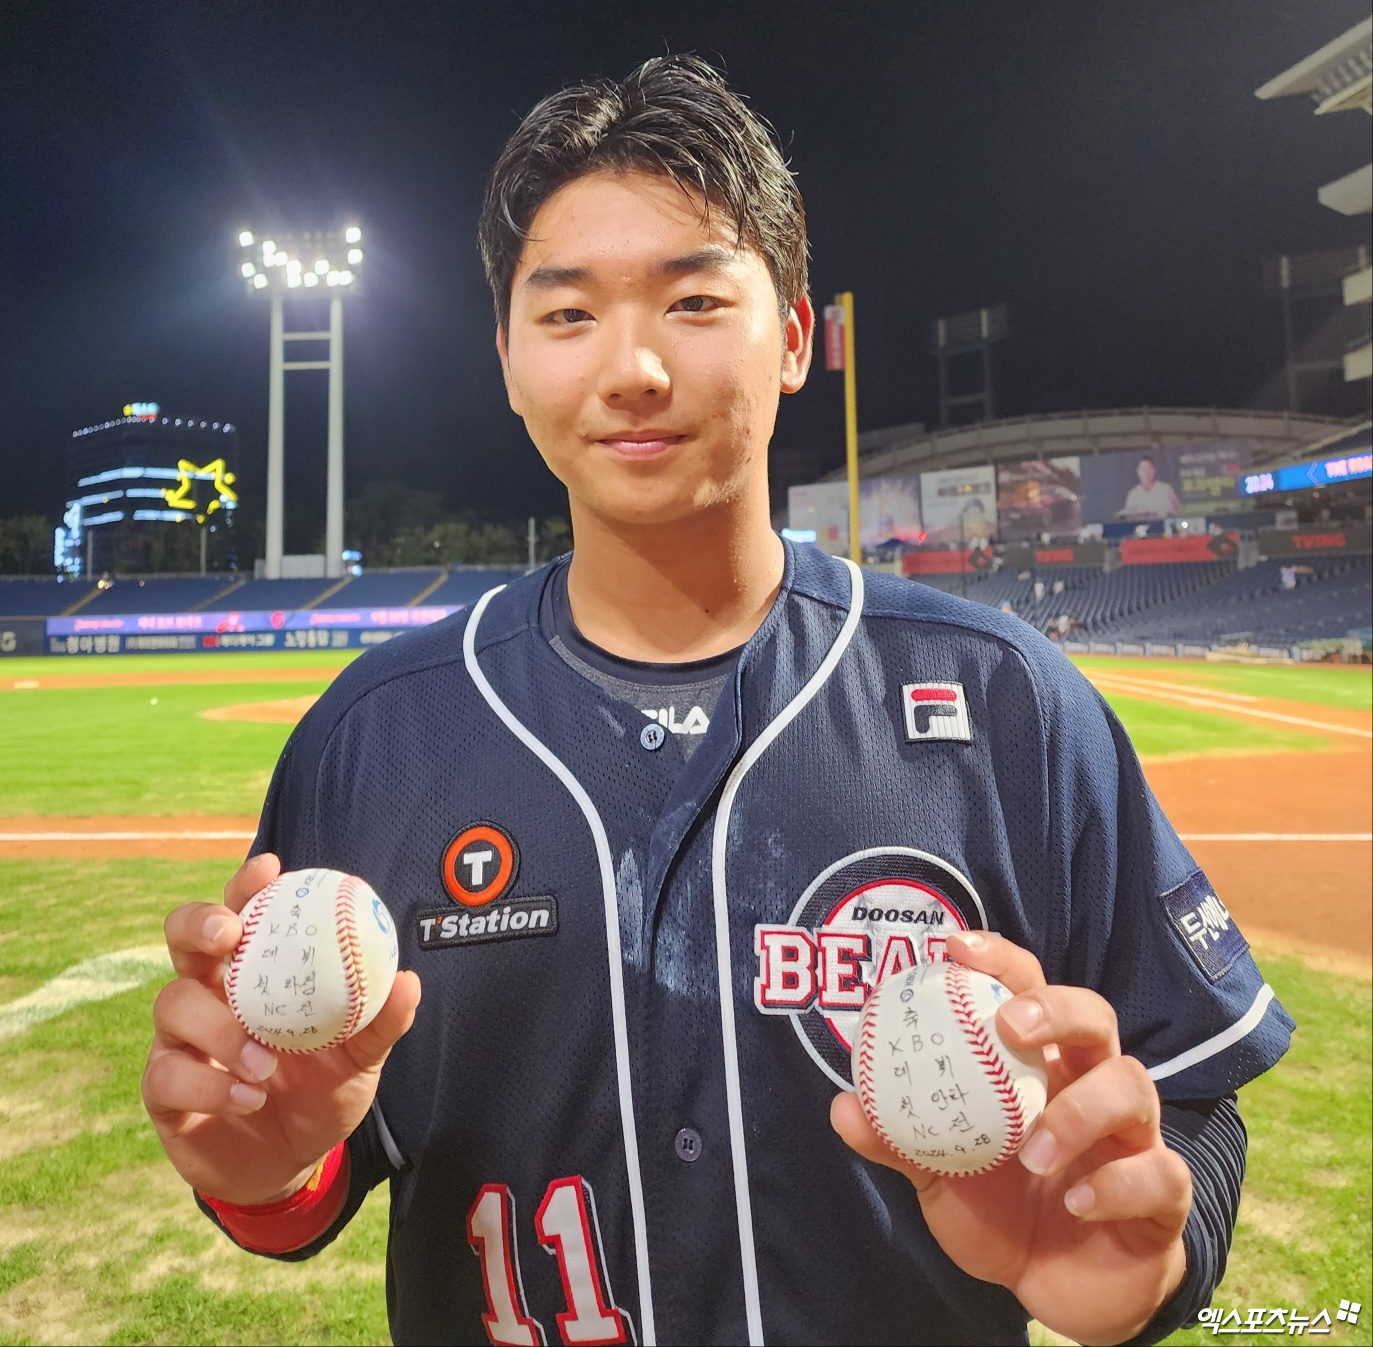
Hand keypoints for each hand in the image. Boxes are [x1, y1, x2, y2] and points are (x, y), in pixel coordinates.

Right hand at [142, 853, 420, 1205]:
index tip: (269, 868)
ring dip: (219, 1028)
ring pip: (171, 1003)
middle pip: (182, 937)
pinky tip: (250, 1097)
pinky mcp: (163, 1091)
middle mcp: (210, 994)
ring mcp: (180, 1039)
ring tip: (266, 1063)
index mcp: (255, 973)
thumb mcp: (360, 1059)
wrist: (291, 1164)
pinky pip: (167, 1075)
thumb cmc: (321, 1091)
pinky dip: (211, 1084)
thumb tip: (408, 980)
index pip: (242, 913)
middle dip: (198, 923)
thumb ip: (380, 1022)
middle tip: (230, 935)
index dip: (246, 885)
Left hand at [832, 931, 1190, 1344]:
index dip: (998, 960)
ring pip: (1131, 1086)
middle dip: (1055, 1008)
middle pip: (1094, 1016)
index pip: (1027, 989)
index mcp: (1039, 1066)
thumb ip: (899, 1142)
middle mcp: (1091, 1084)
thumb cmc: (1000, 1211)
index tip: (954, 946)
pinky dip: (1117, 1185)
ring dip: (1080, 1113)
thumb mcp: (942, 1178)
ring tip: (1031, 1153)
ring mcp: (1134, 1136)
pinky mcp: (1163, 1194)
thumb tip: (844, 1106)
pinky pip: (1158, 1174)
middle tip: (1010, 1026)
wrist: (1055, 1290)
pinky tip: (1078, 1203)